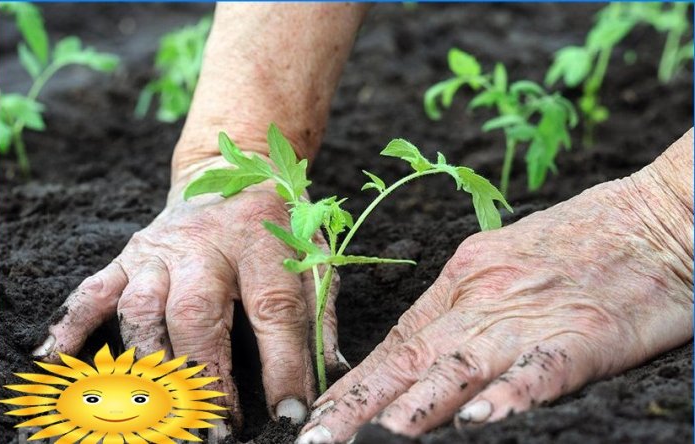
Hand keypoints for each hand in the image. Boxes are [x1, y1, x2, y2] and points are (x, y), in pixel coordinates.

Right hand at [32, 156, 344, 432]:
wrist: (232, 166)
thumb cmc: (280, 219)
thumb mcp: (314, 252)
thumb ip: (320, 312)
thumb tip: (331, 373)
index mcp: (261, 241)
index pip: (274, 309)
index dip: (283, 365)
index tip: (288, 412)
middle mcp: (206, 244)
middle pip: (197, 313)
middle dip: (204, 378)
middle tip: (215, 431)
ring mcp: (161, 249)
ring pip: (142, 309)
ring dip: (150, 368)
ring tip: (162, 416)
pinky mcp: (130, 255)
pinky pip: (95, 291)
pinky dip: (74, 327)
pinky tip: (60, 361)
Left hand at [297, 157, 692, 442]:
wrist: (655, 214)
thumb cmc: (577, 238)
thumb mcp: (500, 258)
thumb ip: (462, 302)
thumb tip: (421, 343)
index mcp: (463, 279)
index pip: (397, 341)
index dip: (355, 382)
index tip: (320, 412)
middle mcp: (485, 298)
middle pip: (411, 359)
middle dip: (359, 405)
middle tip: (317, 439)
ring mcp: (531, 316)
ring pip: (460, 367)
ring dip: (414, 408)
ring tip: (374, 439)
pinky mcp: (585, 334)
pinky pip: (539, 369)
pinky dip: (508, 395)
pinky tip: (479, 421)